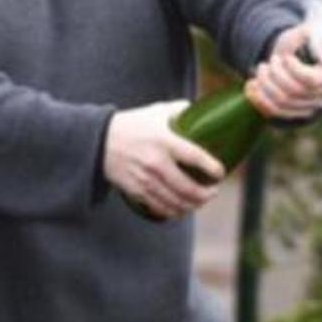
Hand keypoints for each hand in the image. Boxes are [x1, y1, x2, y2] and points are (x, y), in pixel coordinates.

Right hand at [103, 100, 225, 219]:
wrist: (100, 141)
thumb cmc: (132, 124)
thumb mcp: (156, 112)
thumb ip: (179, 110)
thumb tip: (200, 110)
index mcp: (164, 140)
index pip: (195, 157)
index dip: (212, 168)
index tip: (220, 173)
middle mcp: (156, 162)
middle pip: (188, 188)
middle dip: (206, 194)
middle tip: (213, 191)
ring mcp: (146, 179)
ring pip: (176, 202)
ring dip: (193, 205)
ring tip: (201, 201)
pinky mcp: (137, 191)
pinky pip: (161, 208)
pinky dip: (175, 212)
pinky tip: (182, 208)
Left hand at [246, 24, 321, 119]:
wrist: (293, 53)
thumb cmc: (303, 40)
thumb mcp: (310, 31)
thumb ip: (318, 39)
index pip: (312, 80)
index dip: (294, 70)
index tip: (286, 57)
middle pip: (295, 91)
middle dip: (276, 74)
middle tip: (269, 61)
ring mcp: (312, 105)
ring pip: (283, 102)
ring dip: (265, 84)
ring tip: (260, 69)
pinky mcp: (295, 113)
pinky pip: (274, 111)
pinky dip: (259, 98)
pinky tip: (251, 85)